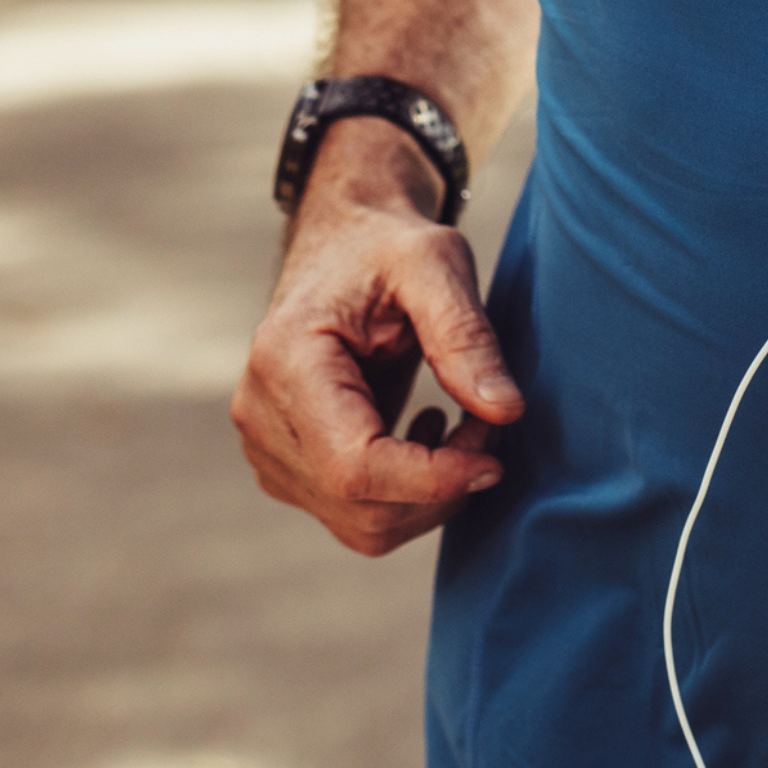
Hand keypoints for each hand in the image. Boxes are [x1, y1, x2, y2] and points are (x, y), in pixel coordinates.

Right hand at [232, 132, 525, 554]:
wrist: (343, 243)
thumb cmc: (387, 245)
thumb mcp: (435, 262)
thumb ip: (466, 336)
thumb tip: (506, 411)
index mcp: (286, 362)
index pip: (354, 468)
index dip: (433, 480)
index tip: (494, 457)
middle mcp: (261, 415)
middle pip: (359, 508)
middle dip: (442, 486)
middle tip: (490, 422)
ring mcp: (267, 447)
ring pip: (360, 525)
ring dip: (430, 494)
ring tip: (464, 422)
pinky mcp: (287, 465)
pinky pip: (354, 515)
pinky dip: (408, 493)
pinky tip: (425, 432)